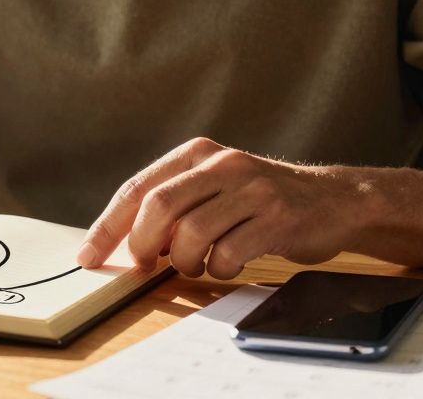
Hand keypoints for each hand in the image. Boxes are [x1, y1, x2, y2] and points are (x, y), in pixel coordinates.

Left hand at [76, 138, 368, 279]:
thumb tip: (126, 240)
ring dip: (185, 262)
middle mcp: (223, 164)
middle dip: (142, 244)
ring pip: (192, 233)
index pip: (138, 188)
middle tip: (147, 265)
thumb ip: (175, 204)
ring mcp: (252, 189)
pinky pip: (229, 253)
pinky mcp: (277, 217)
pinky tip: (228, 265)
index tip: (88, 256)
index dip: (108, 225)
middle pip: (159, 206)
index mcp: (198, 153)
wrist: (334, 200)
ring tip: (197, 265)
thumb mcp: (216, 186)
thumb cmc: (263, 200)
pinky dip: (219, 270)